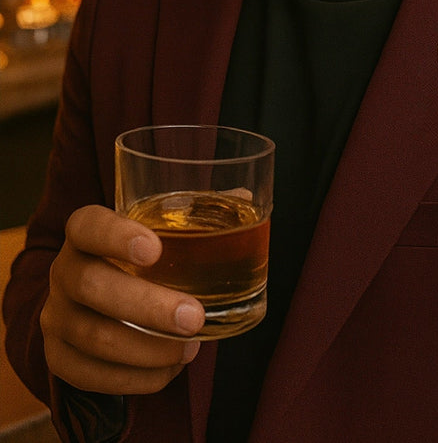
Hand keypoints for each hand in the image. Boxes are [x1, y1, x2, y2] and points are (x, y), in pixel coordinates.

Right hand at [40, 205, 204, 394]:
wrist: (92, 303)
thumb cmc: (135, 260)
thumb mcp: (156, 232)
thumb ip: (195, 215)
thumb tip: (244, 196)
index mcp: (85, 232)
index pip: (88, 225)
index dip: (116, 235)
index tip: (155, 248)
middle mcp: (64, 271)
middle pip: (91, 285)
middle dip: (147, 305)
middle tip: (193, 316)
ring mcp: (56, 317)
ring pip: (94, 337)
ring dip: (149, 348)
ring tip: (191, 348)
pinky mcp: (58, 358)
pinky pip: (91, 376)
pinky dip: (135, 378)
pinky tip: (168, 369)